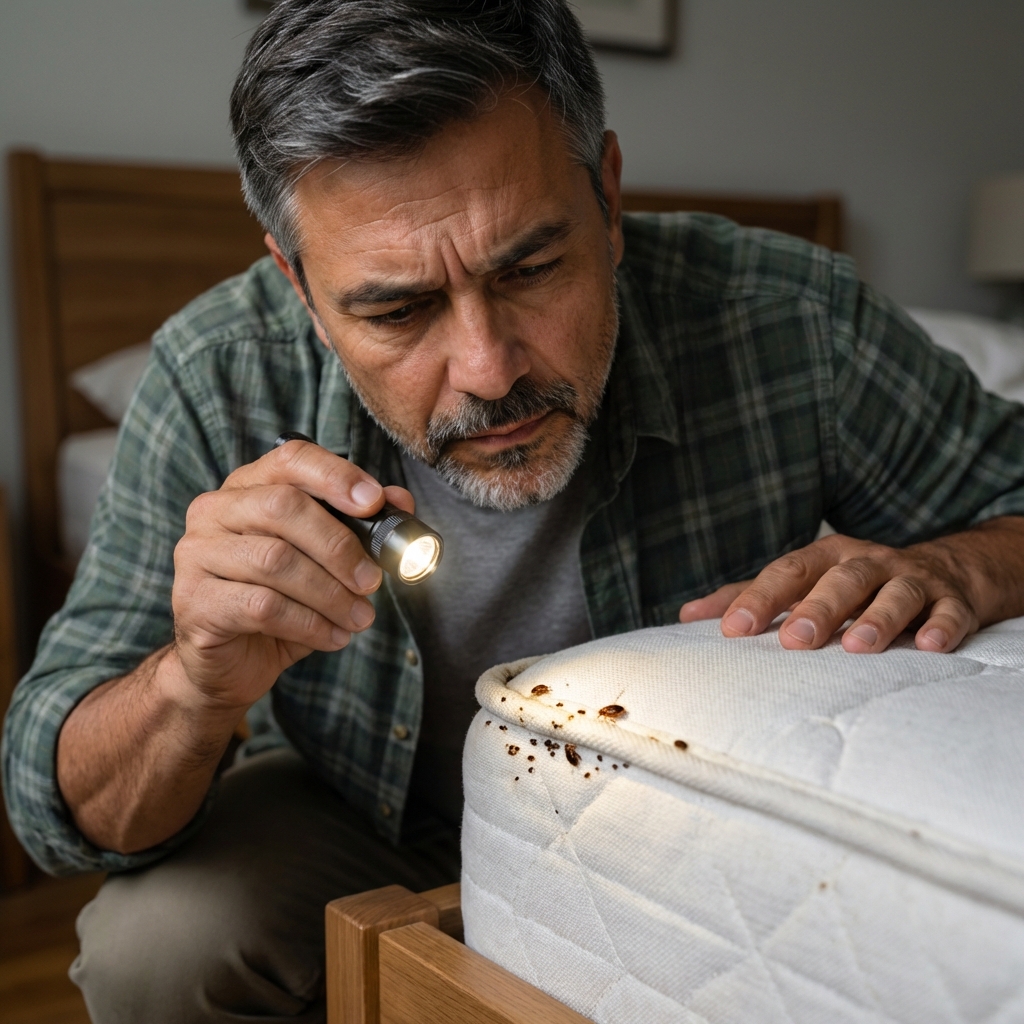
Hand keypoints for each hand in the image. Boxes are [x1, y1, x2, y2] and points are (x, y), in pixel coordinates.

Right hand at [171, 439, 413, 709]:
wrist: (230, 665)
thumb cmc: (281, 604)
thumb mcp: (325, 564)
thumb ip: (360, 527)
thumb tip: (400, 500)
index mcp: (248, 487)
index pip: (291, 458)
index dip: (336, 475)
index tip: (376, 502)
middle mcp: (214, 510)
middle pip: (284, 507)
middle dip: (340, 546)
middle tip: (372, 581)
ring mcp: (197, 554)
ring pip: (276, 561)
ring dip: (330, 594)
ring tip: (360, 617)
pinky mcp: (195, 601)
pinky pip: (262, 606)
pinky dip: (310, 623)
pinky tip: (333, 636)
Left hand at [678, 519, 1023, 652]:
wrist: (944, 571)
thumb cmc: (853, 583)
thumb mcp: (804, 582)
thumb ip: (750, 598)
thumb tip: (686, 616)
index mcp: (825, 559)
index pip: (787, 573)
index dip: (761, 598)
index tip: (734, 628)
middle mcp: (866, 563)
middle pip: (841, 579)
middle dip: (817, 608)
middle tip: (794, 641)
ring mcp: (911, 580)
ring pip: (895, 593)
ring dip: (878, 618)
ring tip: (858, 647)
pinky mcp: (951, 600)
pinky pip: (949, 612)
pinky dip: (941, 626)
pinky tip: (929, 646)